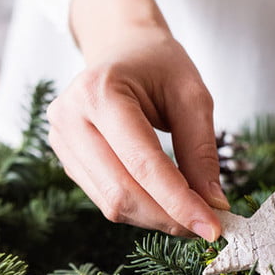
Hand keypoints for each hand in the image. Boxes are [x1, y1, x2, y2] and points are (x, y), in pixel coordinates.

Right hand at [47, 0, 227, 238]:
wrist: (120, 46)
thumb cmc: (158, 64)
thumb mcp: (192, 95)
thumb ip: (201, 150)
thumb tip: (213, 204)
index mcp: (99, 92)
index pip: (142, 162)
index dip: (179, 201)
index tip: (213, 228)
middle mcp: (70, 118)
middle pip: (121, 191)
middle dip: (167, 216)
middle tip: (206, 227)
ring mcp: (61, 141)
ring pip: (111, 203)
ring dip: (155, 218)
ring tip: (190, 216)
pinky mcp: (65, 159)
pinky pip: (104, 198)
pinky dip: (140, 209)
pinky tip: (164, 204)